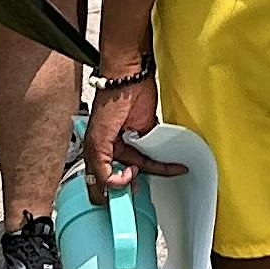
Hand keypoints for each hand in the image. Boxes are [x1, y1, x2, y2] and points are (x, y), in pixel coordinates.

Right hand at [82, 70, 176, 196]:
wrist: (130, 78)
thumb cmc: (109, 100)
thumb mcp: (98, 139)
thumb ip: (101, 165)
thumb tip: (111, 185)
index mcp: (97, 152)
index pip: (101, 182)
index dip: (112, 190)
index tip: (125, 185)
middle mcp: (113, 150)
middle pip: (125, 178)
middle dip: (133, 186)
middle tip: (142, 189)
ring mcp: (131, 143)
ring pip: (143, 167)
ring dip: (154, 173)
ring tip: (168, 172)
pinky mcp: (147, 135)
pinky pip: (155, 154)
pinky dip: (164, 162)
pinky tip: (172, 164)